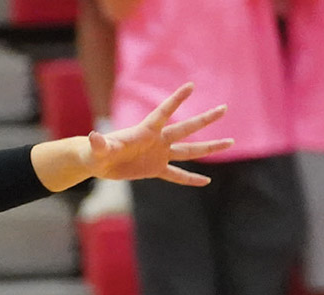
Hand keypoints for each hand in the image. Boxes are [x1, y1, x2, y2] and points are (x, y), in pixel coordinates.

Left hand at [85, 83, 231, 185]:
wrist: (97, 162)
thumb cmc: (96, 152)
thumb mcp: (98, 149)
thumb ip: (100, 143)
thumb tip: (94, 137)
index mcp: (145, 131)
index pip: (163, 112)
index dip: (176, 100)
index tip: (191, 85)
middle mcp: (157, 140)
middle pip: (185, 129)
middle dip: (205, 119)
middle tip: (224, 108)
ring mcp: (159, 154)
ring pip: (189, 151)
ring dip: (209, 148)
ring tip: (230, 142)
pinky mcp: (155, 169)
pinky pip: (177, 174)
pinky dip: (190, 179)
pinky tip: (206, 181)